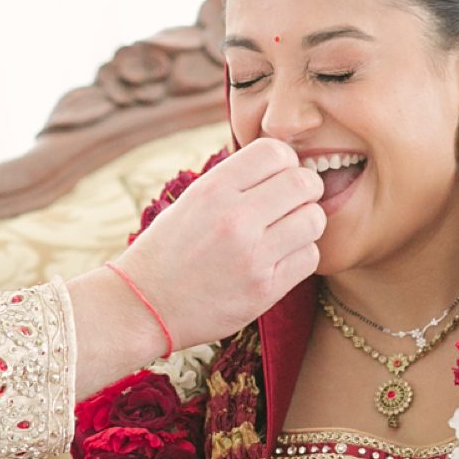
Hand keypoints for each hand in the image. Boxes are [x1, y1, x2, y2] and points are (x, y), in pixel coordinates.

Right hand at [111, 138, 323, 348]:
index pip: (276, 152)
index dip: (286, 162)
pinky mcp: (265, 288)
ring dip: (305, 225)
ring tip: (285, 234)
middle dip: (305, 191)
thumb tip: (282, 163)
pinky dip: (300, 256)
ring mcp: (252, 255)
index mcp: (213, 189)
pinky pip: (309, 257)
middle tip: (293, 204)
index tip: (278, 178)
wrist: (145, 307)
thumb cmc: (168, 251)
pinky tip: (279, 260)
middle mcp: (235, 218)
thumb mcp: (191, 201)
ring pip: (314, 220)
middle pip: (304, 184)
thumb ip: (234, 182)